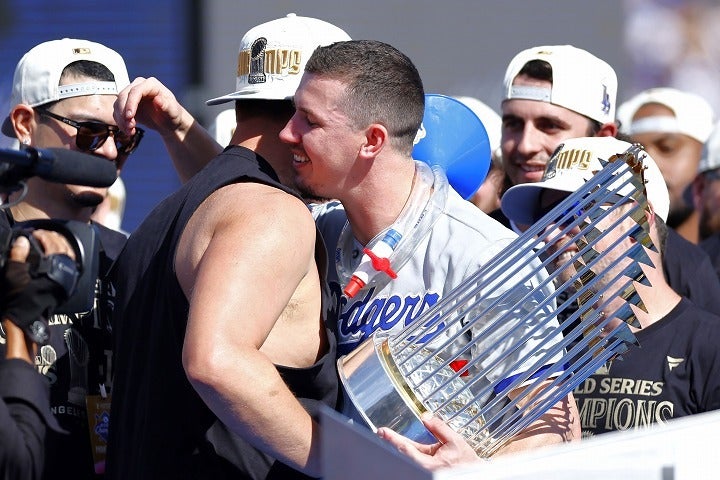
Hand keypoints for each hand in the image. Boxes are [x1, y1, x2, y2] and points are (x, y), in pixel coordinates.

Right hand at [1, 230, 76, 346]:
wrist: (25, 319)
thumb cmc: (18, 298)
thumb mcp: (13, 274)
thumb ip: (18, 255)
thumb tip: (23, 240)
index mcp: (54, 270)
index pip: (53, 245)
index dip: (44, 236)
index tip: (35, 233)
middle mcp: (65, 273)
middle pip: (64, 248)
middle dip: (53, 238)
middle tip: (41, 234)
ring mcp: (68, 280)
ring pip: (70, 256)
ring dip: (60, 246)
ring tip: (48, 241)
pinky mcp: (67, 285)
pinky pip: (70, 265)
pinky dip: (64, 256)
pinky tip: (55, 254)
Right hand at [114, 76, 188, 138]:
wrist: (168, 121)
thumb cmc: (172, 114)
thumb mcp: (172, 111)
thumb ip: (166, 105)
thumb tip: (157, 100)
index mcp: (151, 84)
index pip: (136, 91)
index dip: (130, 103)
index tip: (129, 117)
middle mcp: (139, 86)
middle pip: (123, 96)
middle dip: (124, 113)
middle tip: (130, 127)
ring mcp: (131, 95)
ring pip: (118, 105)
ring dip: (121, 119)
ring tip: (130, 131)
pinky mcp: (126, 104)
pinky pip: (118, 112)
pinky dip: (121, 122)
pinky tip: (129, 131)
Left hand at [376, 413, 480, 469]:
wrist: (472, 473)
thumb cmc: (466, 461)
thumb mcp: (455, 440)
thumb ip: (439, 428)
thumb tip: (426, 417)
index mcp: (429, 464)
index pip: (406, 448)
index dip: (393, 439)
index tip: (383, 432)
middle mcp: (424, 468)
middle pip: (404, 454)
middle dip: (393, 442)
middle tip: (382, 432)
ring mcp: (424, 469)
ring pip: (408, 456)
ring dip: (399, 446)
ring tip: (388, 436)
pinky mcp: (426, 469)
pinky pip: (414, 459)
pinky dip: (408, 450)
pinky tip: (402, 444)